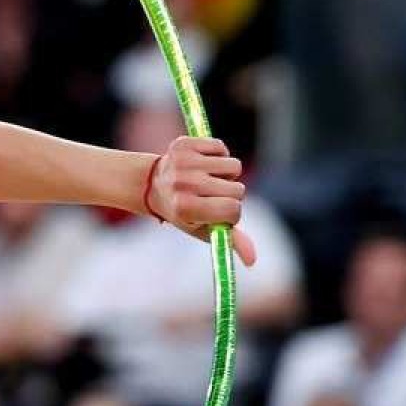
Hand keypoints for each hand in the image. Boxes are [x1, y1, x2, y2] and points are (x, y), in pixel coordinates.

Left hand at [146, 137, 257, 266]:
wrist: (152, 184)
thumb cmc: (183, 211)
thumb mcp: (202, 228)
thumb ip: (229, 240)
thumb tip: (253, 261)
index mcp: (185, 208)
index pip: (233, 209)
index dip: (232, 212)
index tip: (219, 211)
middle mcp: (182, 185)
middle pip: (237, 189)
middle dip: (229, 193)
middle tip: (208, 195)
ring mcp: (182, 163)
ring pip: (234, 166)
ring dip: (225, 173)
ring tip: (206, 179)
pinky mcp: (183, 144)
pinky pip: (221, 148)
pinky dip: (218, 155)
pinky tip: (201, 163)